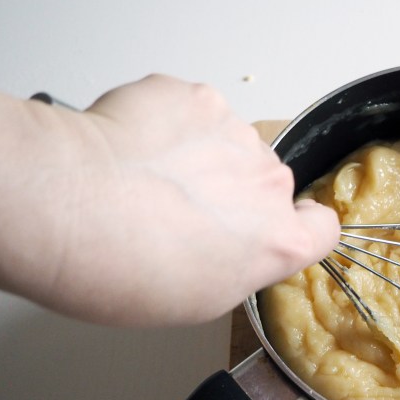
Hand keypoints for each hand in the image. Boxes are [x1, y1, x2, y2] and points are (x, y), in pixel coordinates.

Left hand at [0, 76, 339, 325]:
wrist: (76, 209)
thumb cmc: (127, 267)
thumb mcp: (198, 301)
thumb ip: (238, 263)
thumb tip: (226, 243)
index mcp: (279, 241)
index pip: (323, 227)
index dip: (300, 225)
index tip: (275, 227)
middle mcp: (269, 183)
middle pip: (266, 183)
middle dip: (234, 191)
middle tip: (180, 207)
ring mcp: (235, 133)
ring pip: (229, 142)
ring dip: (201, 154)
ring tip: (148, 175)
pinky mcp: (196, 98)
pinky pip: (192, 110)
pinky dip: (169, 122)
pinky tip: (135, 145)